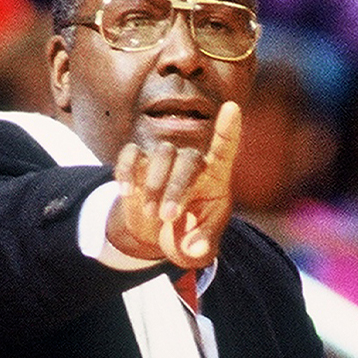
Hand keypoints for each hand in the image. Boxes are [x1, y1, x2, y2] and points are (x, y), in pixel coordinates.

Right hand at [106, 102, 241, 267]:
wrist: (158, 234)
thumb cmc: (188, 235)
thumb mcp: (199, 249)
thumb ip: (201, 248)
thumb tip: (195, 249)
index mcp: (215, 176)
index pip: (225, 148)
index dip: (229, 129)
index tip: (232, 108)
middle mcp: (192, 161)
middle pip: (187, 157)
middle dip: (175, 188)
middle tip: (167, 217)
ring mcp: (165, 159)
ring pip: (161, 153)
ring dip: (154, 184)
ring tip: (150, 214)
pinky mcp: (139, 162)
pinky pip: (131, 154)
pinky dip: (126, 171)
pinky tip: (126, 192)